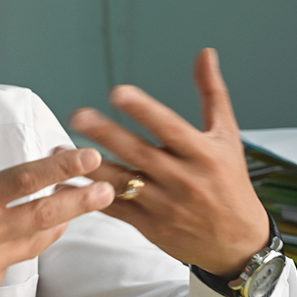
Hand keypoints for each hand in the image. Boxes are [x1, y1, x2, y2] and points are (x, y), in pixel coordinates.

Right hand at [0, 83, 115, 296]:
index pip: (23, 181)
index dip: (59, 167)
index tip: (86, 157)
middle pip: (44, 214)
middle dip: (79, 199)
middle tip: (106, 188)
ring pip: (35, 242)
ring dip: (58, 225)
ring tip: (75, 210)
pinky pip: (10, 265)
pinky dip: (17, 250)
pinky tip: (20, 239)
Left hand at [68, 48, 268, 278]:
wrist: (238, 242)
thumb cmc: (231, 183)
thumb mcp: (227, 137)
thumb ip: (211, 93)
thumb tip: (205, 53)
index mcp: (202, 153)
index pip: (169, 127)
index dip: (144, 110)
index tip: (119, 93)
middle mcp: (182, 178)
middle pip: (138, 152)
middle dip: (106, 134)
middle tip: (78, 116)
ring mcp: (164, 204)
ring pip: (120, 182)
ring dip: (87, 166)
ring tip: (59, 150)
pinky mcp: (150, 226)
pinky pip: (113, 209)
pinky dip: (87, 197)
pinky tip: (64, 184)